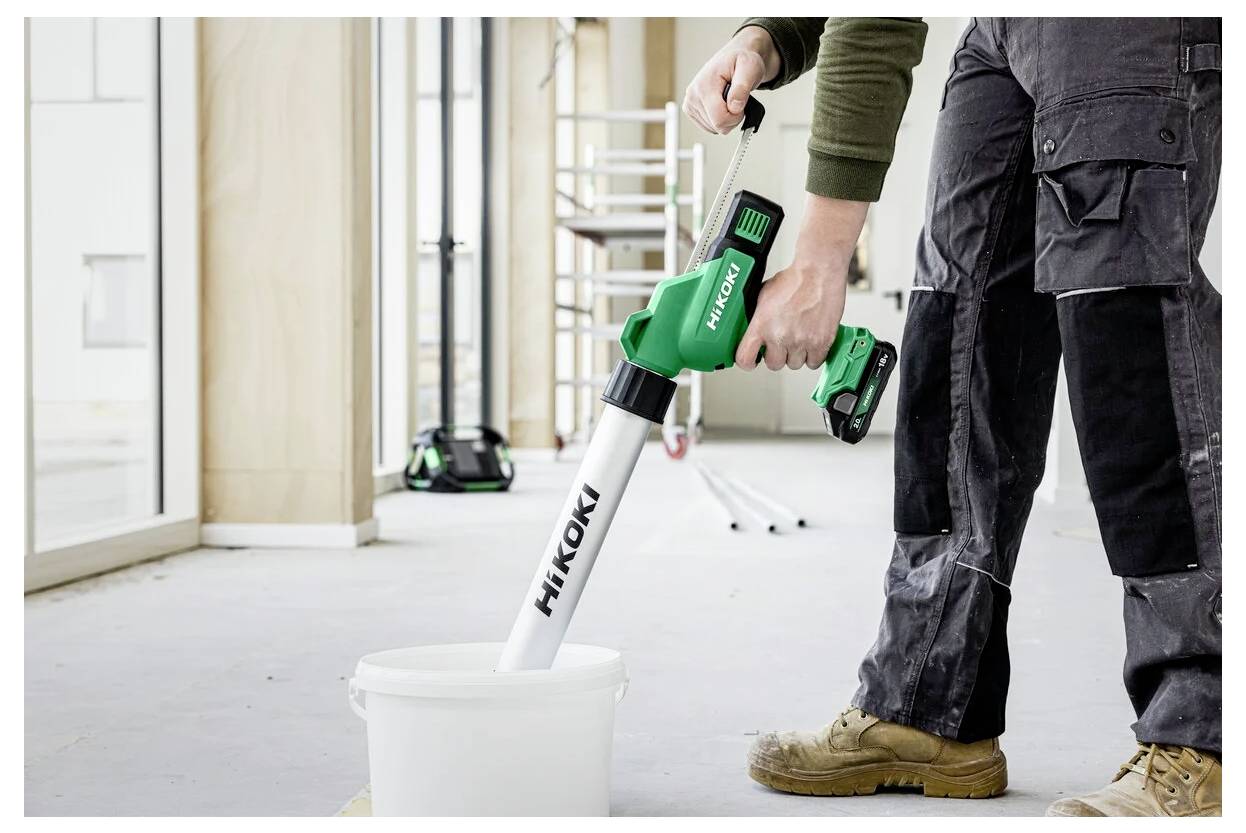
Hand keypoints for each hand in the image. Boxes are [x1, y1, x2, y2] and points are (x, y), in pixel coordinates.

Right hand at [682, 26, 779, 134]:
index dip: (736, 117)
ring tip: (729, 99)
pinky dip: (719, 119)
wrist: (733, 58)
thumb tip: (734, 107)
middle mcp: (693, 95)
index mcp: (704, 85)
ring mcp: (690, 103)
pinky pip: (709, 127)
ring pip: (713, 129)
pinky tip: (721, 104)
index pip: (719, 119)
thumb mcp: (749, 67)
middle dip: (732, 118)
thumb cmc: (741, 61)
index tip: (741, 104)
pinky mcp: (690, 109)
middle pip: (717, 127)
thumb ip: (742, 87)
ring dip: (726, 118)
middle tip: (736, 99)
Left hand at [735, 195, 868, 370]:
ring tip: (799, 340)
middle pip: (773, 364)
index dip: (747, 362)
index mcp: (761, 325)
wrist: (819, 272)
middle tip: (781, 344)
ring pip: (794, 364)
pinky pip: (814, 363)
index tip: (752, 361)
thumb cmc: (794, 280)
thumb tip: (752, 328)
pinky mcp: (821, 342)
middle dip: (777, 356)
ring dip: (795, 355)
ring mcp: (801, 341)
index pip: (745, 358)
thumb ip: (758, 317)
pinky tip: (811, 343)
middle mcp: (779, 336)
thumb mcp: (763, 296)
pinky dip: (813, 355)